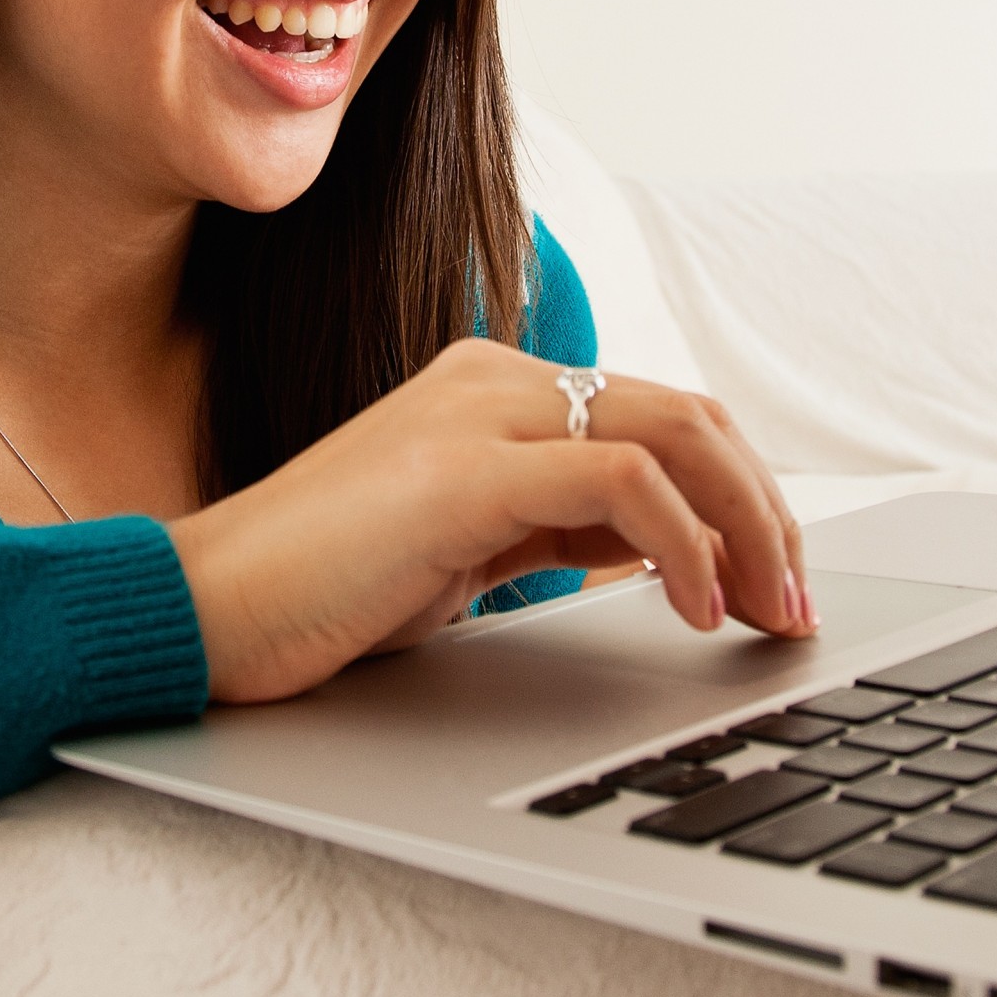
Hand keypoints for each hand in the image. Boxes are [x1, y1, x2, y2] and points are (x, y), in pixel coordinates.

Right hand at [162, 339, 813, 702]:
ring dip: (750, 531)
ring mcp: (477, 416)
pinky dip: (683, 545)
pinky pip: (622, 482)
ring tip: (764, 614)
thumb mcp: (465, 551)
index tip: (774, 588)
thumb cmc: (319, 595)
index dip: (742, 501)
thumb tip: (668, 563)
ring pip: (677, 436)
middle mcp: (494, 382)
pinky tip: (690, 610)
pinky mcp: (462, 472)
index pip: (663, 419)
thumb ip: (555, 530)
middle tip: (793, 608)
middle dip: (768, 516)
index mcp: (494, 392)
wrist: (202, 610)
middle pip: (691, 419)